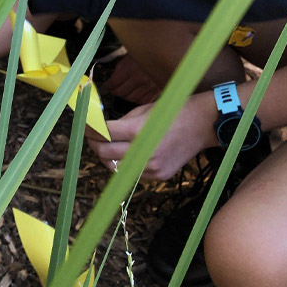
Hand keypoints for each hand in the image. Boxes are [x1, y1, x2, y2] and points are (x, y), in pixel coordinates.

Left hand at [86, 93, 217, 180]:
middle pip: (105, 153)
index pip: (104, 133)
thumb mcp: (143, 110)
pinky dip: (124, 164)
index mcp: (138, 131)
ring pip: (116, 167)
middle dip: (94, 144)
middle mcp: (144, 152)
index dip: (90, 129)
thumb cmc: (173, 110)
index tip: (83, 124)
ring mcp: (152, 168)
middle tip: (91, 136)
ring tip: (104, 145)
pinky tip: (125, 154)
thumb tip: (102, 128)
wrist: (203, 124)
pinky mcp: (159, 176)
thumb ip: (122, 122)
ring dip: (106, 156)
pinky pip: (133, 174)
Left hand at [104, 53, 160, 104]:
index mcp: (130, 67)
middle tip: (113, 89)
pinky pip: (144, 100)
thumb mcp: (130, 54)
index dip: (107, 86)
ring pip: (132, 98)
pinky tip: (136, 95)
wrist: (167, 50)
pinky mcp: (158, 89)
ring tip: (124, 92)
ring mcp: (149, 85)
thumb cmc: (146, 50)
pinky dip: (138, 99)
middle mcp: (139, 78)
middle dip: (115, 92)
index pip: (114, 83)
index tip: (106, 86)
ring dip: (126, 96)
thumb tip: (111, 81)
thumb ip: (120, 68)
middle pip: (122, 92)